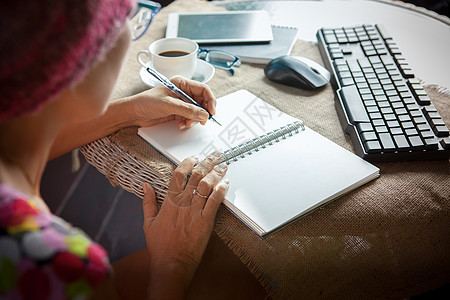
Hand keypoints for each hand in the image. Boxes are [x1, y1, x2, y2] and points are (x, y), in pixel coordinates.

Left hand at [126, 76, 215, 129]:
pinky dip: (188, 123)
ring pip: (197, 112)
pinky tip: (180, 124)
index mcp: (182, 83)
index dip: (210, 100)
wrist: (133, 113)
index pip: (203, 90)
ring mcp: (181, 103)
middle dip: (202, 112)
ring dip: (194, 119)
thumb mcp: (168, 105)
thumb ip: (187, 109)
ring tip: (186, 123)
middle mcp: (183, 92)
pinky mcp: (177, 112)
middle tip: (202, 121)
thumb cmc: (145, 102)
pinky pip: (189, 118)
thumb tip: (203, 114)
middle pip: (202, 102)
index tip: (211, 112)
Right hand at [142, 152, 228, 297]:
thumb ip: (148, 201)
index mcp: (169, 201)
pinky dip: (221, 190)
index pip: (179, 174)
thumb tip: (146, 185)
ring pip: (207, 185)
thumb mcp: (148, 222)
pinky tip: (226, 183)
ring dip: (216, 173)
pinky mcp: (205, 221)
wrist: (171, 263)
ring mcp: (195, 211)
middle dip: (207, 162)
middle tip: (215, 155)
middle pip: (196, 175)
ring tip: (223, 165)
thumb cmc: (160, 245)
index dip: (188, 162)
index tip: (194, 157)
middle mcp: (183, 203)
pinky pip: (215, 201)